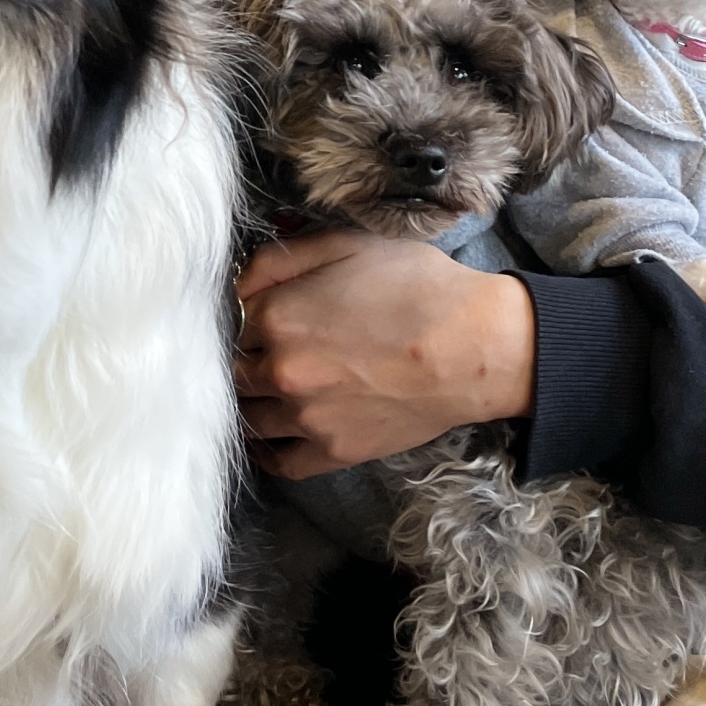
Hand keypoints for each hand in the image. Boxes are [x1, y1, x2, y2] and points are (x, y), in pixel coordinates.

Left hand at [233, 229, 536, 479]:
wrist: (475, 346)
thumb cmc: (418, 287)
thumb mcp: (347, 244)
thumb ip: (279, 259)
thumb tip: (238, 281)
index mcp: (276, 317)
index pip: (230, 321)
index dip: (247, 315)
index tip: (264, 314)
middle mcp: (280, 371)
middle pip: (234, 370)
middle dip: (248, 358)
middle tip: (272, 349)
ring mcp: (304, 417)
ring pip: (249, 415)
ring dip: (255, 400)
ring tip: (277, 386)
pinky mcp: (332, 452)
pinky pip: (278, 461)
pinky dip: (268, 448)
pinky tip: (275, 431)